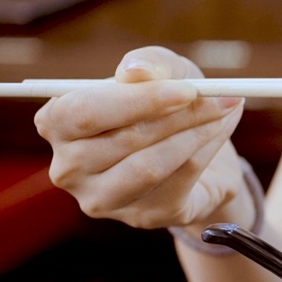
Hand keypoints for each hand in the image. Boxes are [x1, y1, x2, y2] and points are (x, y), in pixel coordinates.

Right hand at [34, 46, 248, 229]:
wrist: (197, 154)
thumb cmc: (165, 105)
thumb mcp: (163, 73)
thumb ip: (150, 64)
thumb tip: (136, 71)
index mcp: (56, 124)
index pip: (84, 113)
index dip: (138, 100)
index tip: (187, 89)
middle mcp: (69, 168)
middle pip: (124, 140)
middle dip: (179, 115)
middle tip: (219, 98)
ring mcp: (102, 199)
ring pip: (152, 165)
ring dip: (197, 134)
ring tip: (225, 110)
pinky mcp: (144, 216)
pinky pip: (181, 180)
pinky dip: (208, 150)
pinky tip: (222, 130)